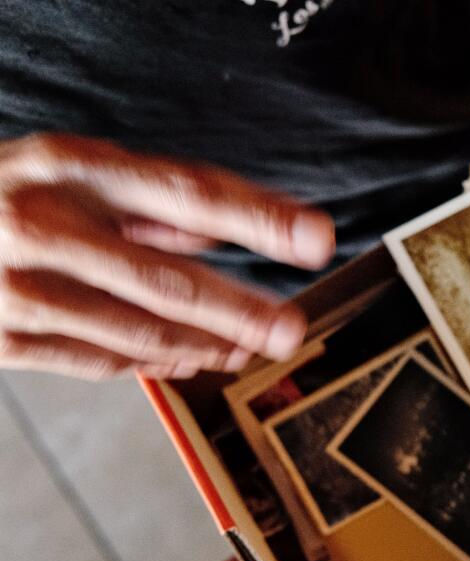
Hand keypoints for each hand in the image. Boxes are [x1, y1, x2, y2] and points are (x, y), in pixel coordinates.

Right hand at [0, 133, 334, 379]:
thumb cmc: (11, 197)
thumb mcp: (72, 175)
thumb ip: (150, 204)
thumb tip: (232, 229)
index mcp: (72, 168)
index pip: (186, 192)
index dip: (258, 218)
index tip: (316, 238)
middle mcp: (45, 222)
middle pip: (165, 276)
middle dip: (239, 307)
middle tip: (292, 328)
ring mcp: (18, 285)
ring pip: (137, 329)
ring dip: (207, 343)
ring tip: (253, 346)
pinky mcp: (2, 336)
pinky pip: (98, 359)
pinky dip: (154, 362)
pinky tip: (193, 358)